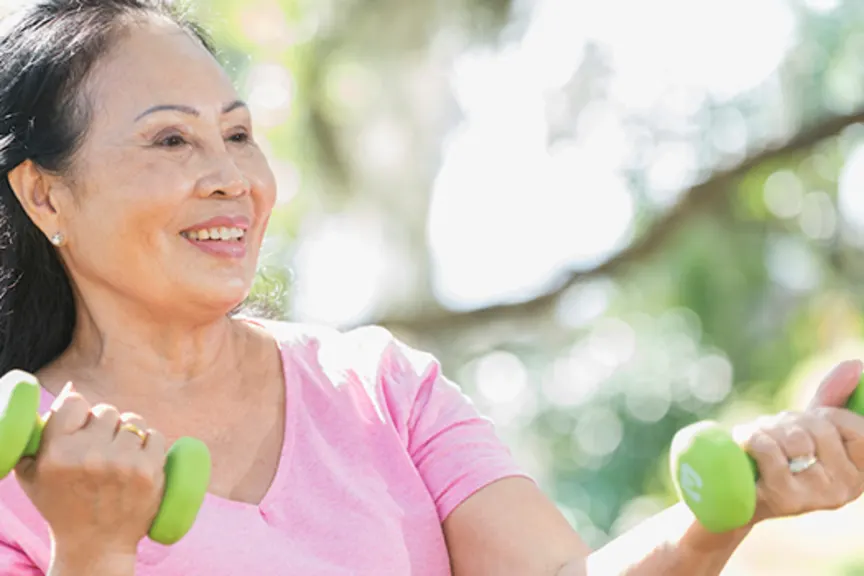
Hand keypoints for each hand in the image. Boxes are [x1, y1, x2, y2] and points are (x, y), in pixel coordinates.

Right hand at [15, 382, 166, 556]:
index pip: (76, 403)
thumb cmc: (62, 505)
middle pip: (107, 412)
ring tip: (121, 455)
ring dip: (129, 434)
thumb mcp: (35, 473)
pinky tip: (139, 459)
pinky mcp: (149, 472)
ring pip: (133, 421)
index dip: (81, 413)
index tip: (83, 426)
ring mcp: (122, 464)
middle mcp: (89, 456)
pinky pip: (155, 435)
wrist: (95, 545)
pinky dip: (149, 444)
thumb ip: (44, 432)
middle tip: (102, 447)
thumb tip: (71, 388)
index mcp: (57, 453)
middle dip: (106, 426)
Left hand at [736, 360, 863, 523]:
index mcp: (859, 473)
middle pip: (821, 428)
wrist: (734, 492)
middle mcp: (845, 490)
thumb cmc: (778, 456)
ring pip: (795, 438)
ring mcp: (816, 497)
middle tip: (775, 432)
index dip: (829, 415)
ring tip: (759, 439)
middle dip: (791, 421)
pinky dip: (752, 439)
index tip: (810, 422)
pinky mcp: (784, 499)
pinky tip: (746, 445)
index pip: (859, 430)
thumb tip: (856, 365)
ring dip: (768, 429)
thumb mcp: (808, 426)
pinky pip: (769, 450)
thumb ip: (835, 397)